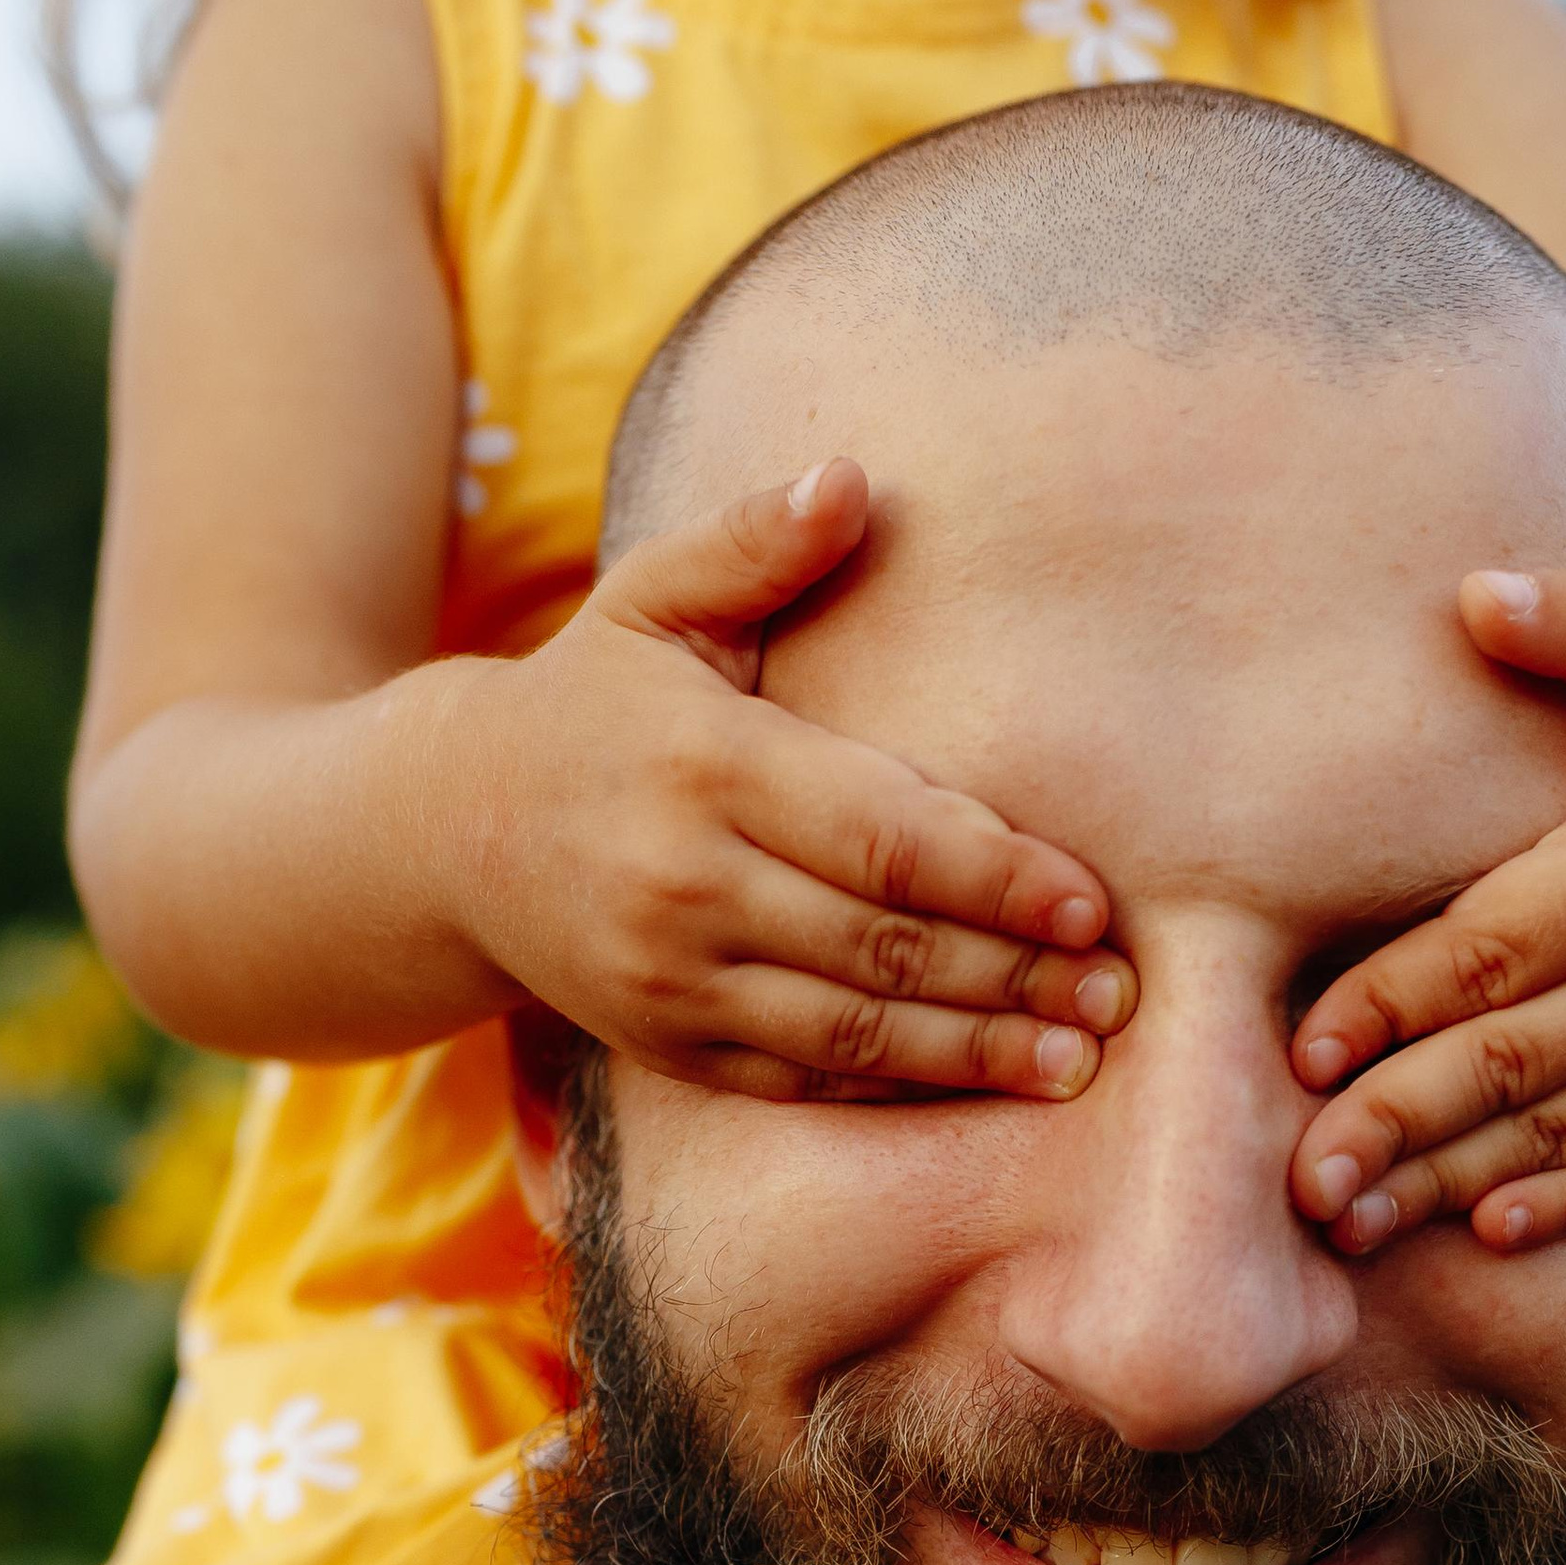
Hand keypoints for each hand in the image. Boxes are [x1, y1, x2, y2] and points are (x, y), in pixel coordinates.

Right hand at [460, 458, 1133, 1102]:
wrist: (444, 837)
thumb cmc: (590, 702)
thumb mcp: (652, 602)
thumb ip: (753, 544)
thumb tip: (852, 480)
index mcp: (708, 765)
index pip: (880, 835)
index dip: (995, 877)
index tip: (1091, 905)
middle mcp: (687, 882)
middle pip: (882, 943)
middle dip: (1012, 976)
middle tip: (1121, 995)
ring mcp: (674, 979)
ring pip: (851, 1028)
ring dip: (974, 1050)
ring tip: (1077, 1059)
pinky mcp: (669, 1048)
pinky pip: (802, 1076)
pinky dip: (895, 1083)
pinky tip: (981, 1083)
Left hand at [1286, 568, 1565, 1255]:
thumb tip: (1473, 593)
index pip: (1500, 948)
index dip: (1397, 1002)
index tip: (1303, 1049)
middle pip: (1515, 1060)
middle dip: (1399, 1122)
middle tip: (1299, 1178)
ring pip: (1560, 1130)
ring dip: (1449, 1184)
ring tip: (1348, 1225)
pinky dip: (1562, 1204)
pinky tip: (1482, 1229)